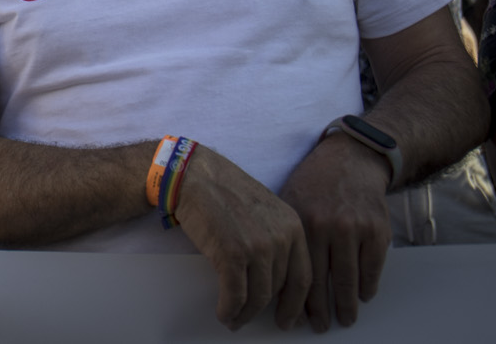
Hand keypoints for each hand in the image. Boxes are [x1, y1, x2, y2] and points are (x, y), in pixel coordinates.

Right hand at [169, 145, 311, 330]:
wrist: (192, 174)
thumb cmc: (222, 189)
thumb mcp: (264, 208)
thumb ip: (277, 237)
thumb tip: (274, 275)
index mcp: (292, 226)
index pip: (303, 276)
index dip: (296, 303)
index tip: (291, 318)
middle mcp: (281, 238)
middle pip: (279, 289)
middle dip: (268, 311)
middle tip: (258, 321)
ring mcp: (257, 247)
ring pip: (258, 297)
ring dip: (245, 314)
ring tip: (235, 319)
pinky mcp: (232, 255)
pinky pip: (235, 296)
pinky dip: (229, 310)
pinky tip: (224, 313)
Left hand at [278, 133, 392, 330]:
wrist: (350, 159)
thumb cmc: (313, 182)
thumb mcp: (288, 200)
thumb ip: (282, 234)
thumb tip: (265, 273)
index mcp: (300, 220)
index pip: (296, 272)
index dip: (293, 301)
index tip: (290, 319)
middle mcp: (328, 226)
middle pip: (324, 282)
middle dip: (321, 311)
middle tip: (320, 328)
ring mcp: (356, 229)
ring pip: (351, 280)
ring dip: (347, 305)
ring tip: (343, 319)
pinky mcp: (378, 230)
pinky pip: (373, 268)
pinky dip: (368, 286)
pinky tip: (362, 296)